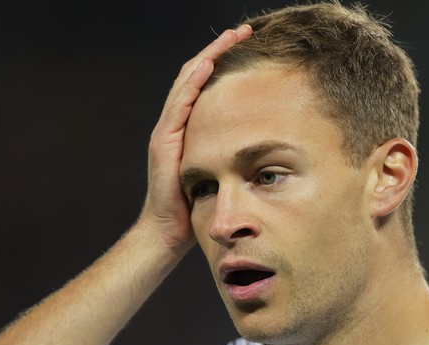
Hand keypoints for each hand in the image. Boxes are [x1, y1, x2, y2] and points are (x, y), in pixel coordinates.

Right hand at [139, 24, 252, 254]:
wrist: (169, 230)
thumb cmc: (194, 205)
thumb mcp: (218, 171)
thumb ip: (230, 153)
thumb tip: (264, 146)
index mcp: (188, 128)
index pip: (204, 86)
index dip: (223, 62)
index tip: (246, 46)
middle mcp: (175, 123)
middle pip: (195, 76)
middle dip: (219, 50)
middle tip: (242, 31)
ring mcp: (166, 130)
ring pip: (187, 82)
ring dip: (209, 56)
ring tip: (230, 37)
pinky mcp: (163, 140)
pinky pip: (179, 103)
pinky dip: (193, 81)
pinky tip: (209, 63)